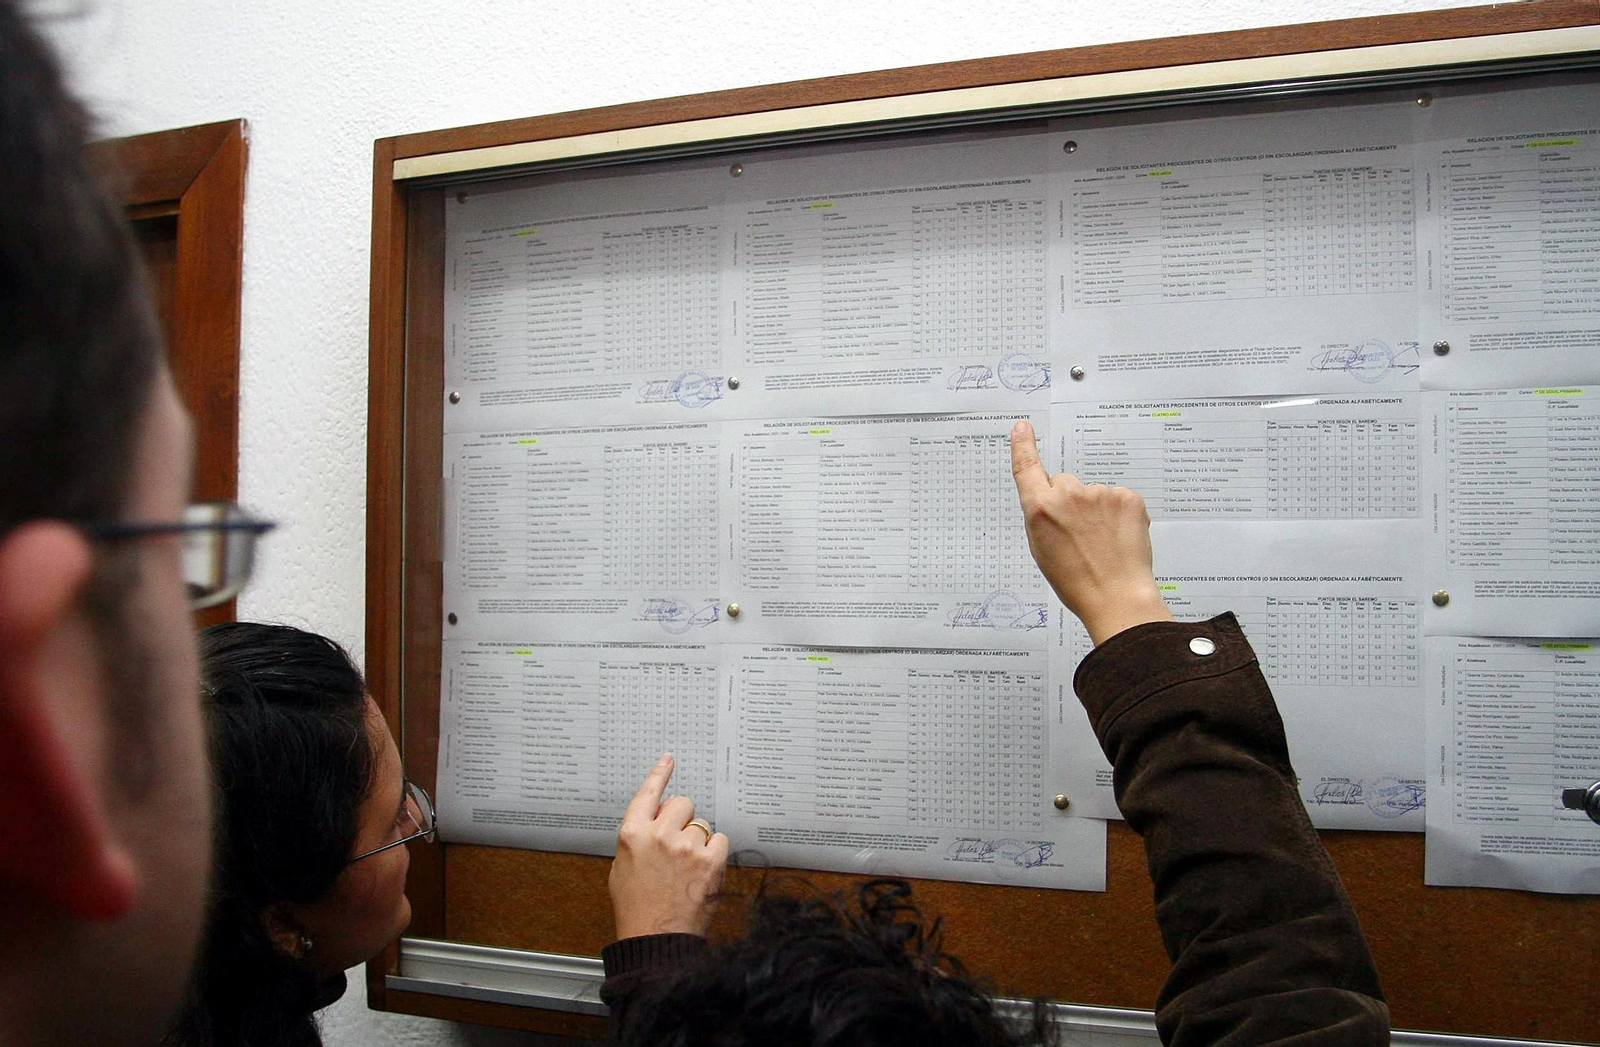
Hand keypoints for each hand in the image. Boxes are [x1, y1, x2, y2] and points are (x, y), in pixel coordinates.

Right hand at [609, 753, 728, 939]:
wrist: (655, 940)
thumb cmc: (636, 909)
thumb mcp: (622, 868)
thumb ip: (639, 838)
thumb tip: (659, 818)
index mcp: (632, 834)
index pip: (648, 794)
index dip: (660, 774)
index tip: (669, 760)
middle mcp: (659, 835)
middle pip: (683, 804)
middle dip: (683, 819)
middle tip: (678, 845)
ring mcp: (686, 846)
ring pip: (702, 825)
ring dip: (698, 841)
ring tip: (686, 869)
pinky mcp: (709, 860)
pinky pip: (719, 840)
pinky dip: (714, 853)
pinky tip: (701, 872)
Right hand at [1009, 419, 1172, 644]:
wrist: (1116, 597)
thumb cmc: (1076, 581)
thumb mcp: (1041, 550)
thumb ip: (1041, 517)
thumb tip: (1050, 500)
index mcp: (1040, 509)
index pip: (1027, 467)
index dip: (1023, 445)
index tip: (1023, 427)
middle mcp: (1068, 494)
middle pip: (1065, 483)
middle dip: (1070, 501)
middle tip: (1080, 535)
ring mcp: (1100, 493)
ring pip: (1094, 494)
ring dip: (1097, 511)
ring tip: (1102, 543)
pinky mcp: (1127, 497)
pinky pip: (1118, 499)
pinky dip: (1119, 515)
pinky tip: (1119, 539)